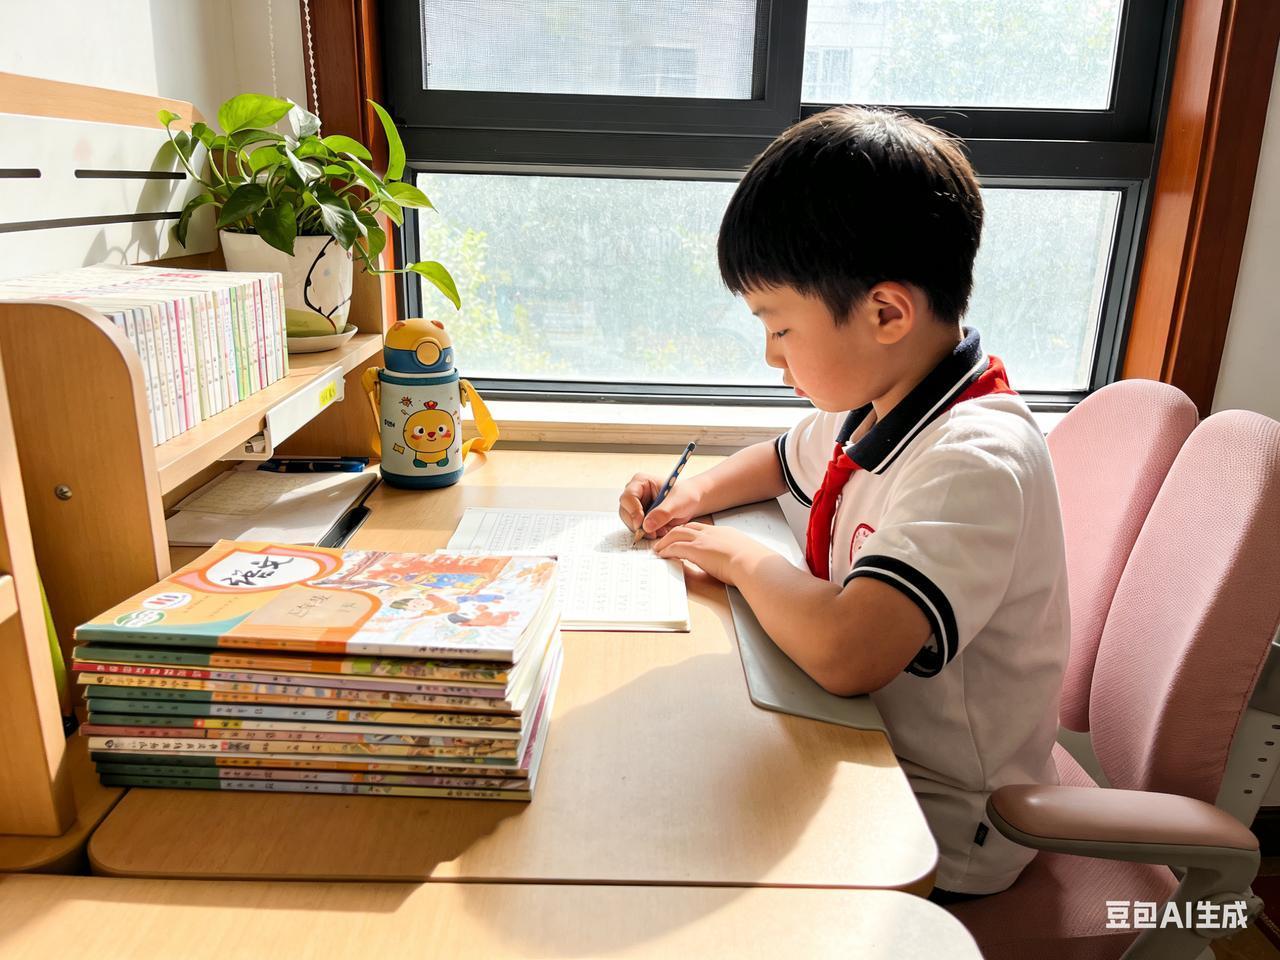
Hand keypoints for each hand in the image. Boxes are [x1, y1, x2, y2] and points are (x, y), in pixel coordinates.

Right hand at [619, 472, 704, 539]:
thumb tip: (647, 526)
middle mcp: (635, 494)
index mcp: (640, 482)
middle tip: (652, 533)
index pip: (627, 498)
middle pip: (625, 512)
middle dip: (638, 525)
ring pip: (630, 523)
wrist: (691, 502)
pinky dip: (649, 534)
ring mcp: (636, 507)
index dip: (633, 512)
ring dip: (645, 531)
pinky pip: (638, 530)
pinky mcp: (640, 519)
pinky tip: (661, 530)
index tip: (641, 523)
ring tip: (662, 530)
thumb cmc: (685, 495)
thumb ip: (662, 513)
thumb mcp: (677, 503)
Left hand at [652, 522, 771, 584]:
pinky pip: (675, 547)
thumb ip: (733, 556)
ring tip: (659, 548)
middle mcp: (711, 533)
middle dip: (674, 533)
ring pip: (677, 534)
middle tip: (666, 540)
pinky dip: (666, 550)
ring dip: (666, 541)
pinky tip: (662, 555)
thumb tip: (733, 565)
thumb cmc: (751, 563)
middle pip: (687, 528)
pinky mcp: (696, 550)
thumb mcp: (742, 555)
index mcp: (724, 533)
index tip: (684, 537)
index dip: (690, 532)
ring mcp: (703, 540)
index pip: (702, 528)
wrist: (751, 563)